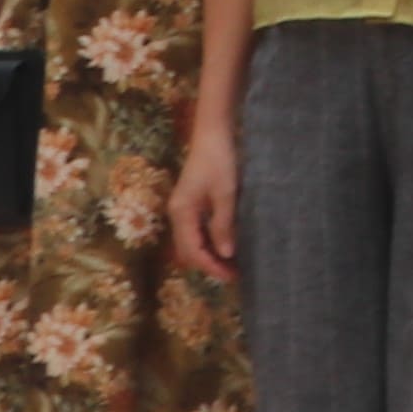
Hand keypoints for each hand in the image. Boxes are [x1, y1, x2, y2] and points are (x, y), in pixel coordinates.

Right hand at [170, 119, 239, 276]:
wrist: (213, 134)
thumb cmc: (220, 161)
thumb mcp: (226, 194)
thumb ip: (223, 225)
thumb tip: (225, 254)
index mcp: (182, 213)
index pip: (193, 250)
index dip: (211, 266)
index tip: (232, 277)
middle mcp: (177, 214)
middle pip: (187, 250)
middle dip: (208, 265)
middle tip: (235, 275)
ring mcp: (182, 209)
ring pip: (191, 242)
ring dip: (208, 255)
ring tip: (232, 265)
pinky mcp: (191, 204)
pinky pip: (196, 231)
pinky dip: (208, 243)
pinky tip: (225, 245)